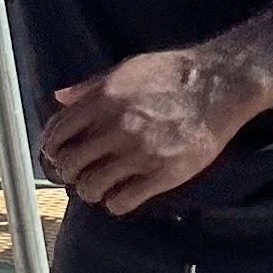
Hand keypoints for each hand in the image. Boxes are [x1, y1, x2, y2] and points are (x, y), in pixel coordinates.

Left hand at [42, 49, 255, 216]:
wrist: (220, 85)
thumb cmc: (174, 73)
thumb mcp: (128, 69)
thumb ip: (91, 86)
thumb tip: (59, 97)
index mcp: (104, 99)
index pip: (58, 133)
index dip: (52, 147)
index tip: (58, 153)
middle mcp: (117, 127)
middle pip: (70, 163)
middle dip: (69, 172)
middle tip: (79, 173)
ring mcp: (140, 153)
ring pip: (92, 187)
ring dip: (90, 191)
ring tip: (99, 187)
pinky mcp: (162, 174)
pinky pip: (123, 201)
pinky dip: (114, 203)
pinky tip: (121, 196)